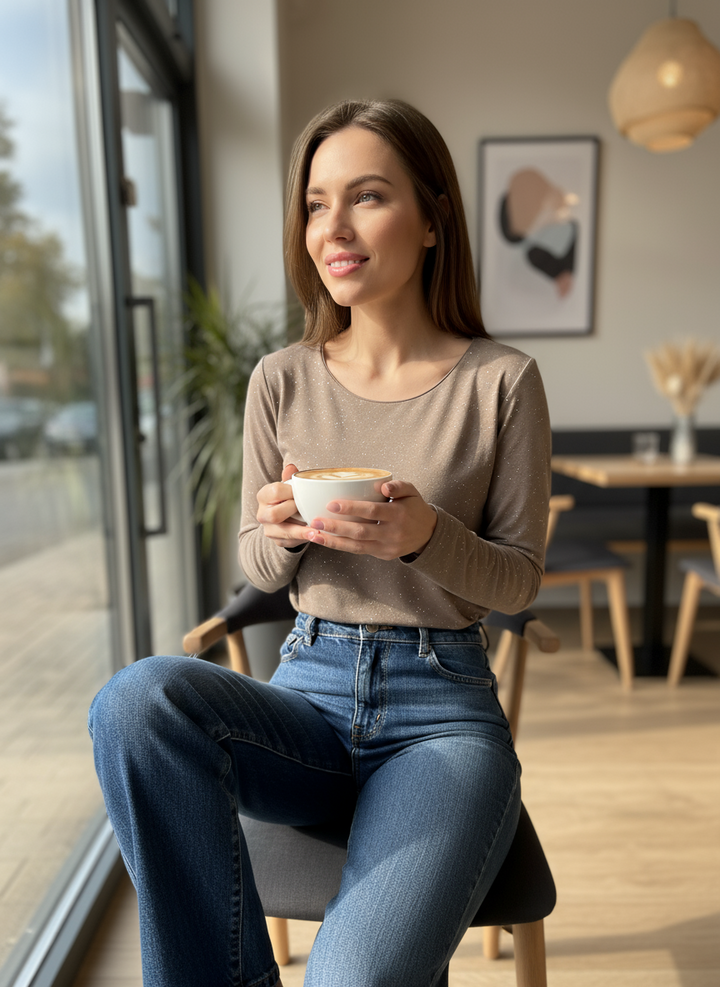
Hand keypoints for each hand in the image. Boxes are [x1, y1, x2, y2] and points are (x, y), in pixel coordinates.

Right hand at [256, 463, 307, 548]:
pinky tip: (315, 536)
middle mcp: (262, 514)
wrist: (284, 518)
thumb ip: (290, 478)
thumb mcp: (289, 486)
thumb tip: (291, 466)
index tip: (300, 493)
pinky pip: (290, 542)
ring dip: (301, 531)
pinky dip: (303, 539)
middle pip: (274, 514)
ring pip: (283, 532)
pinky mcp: (278, 541)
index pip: (275, 492)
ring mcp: (269, 529)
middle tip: (306, 508)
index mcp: (263, 496)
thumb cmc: (289, 498)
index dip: (290, 492)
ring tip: (316, 532)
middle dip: (292, 511)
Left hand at [301, 480, 437, 560]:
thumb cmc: (415, 508)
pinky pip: (359, 551)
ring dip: (333, 541)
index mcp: (398, 514)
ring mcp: (386, 547)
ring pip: (356, 546)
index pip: (372, 511)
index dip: (352, 508)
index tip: (331, 504)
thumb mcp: (412, 491)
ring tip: (314, 534)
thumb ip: (398, 486)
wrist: (428, 534)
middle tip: (315, 521)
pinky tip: (325, 541)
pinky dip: (341, 547)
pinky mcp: (382, 555)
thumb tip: (382, 487)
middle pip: (360, 531)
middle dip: (336, 527)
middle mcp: (392, 533)